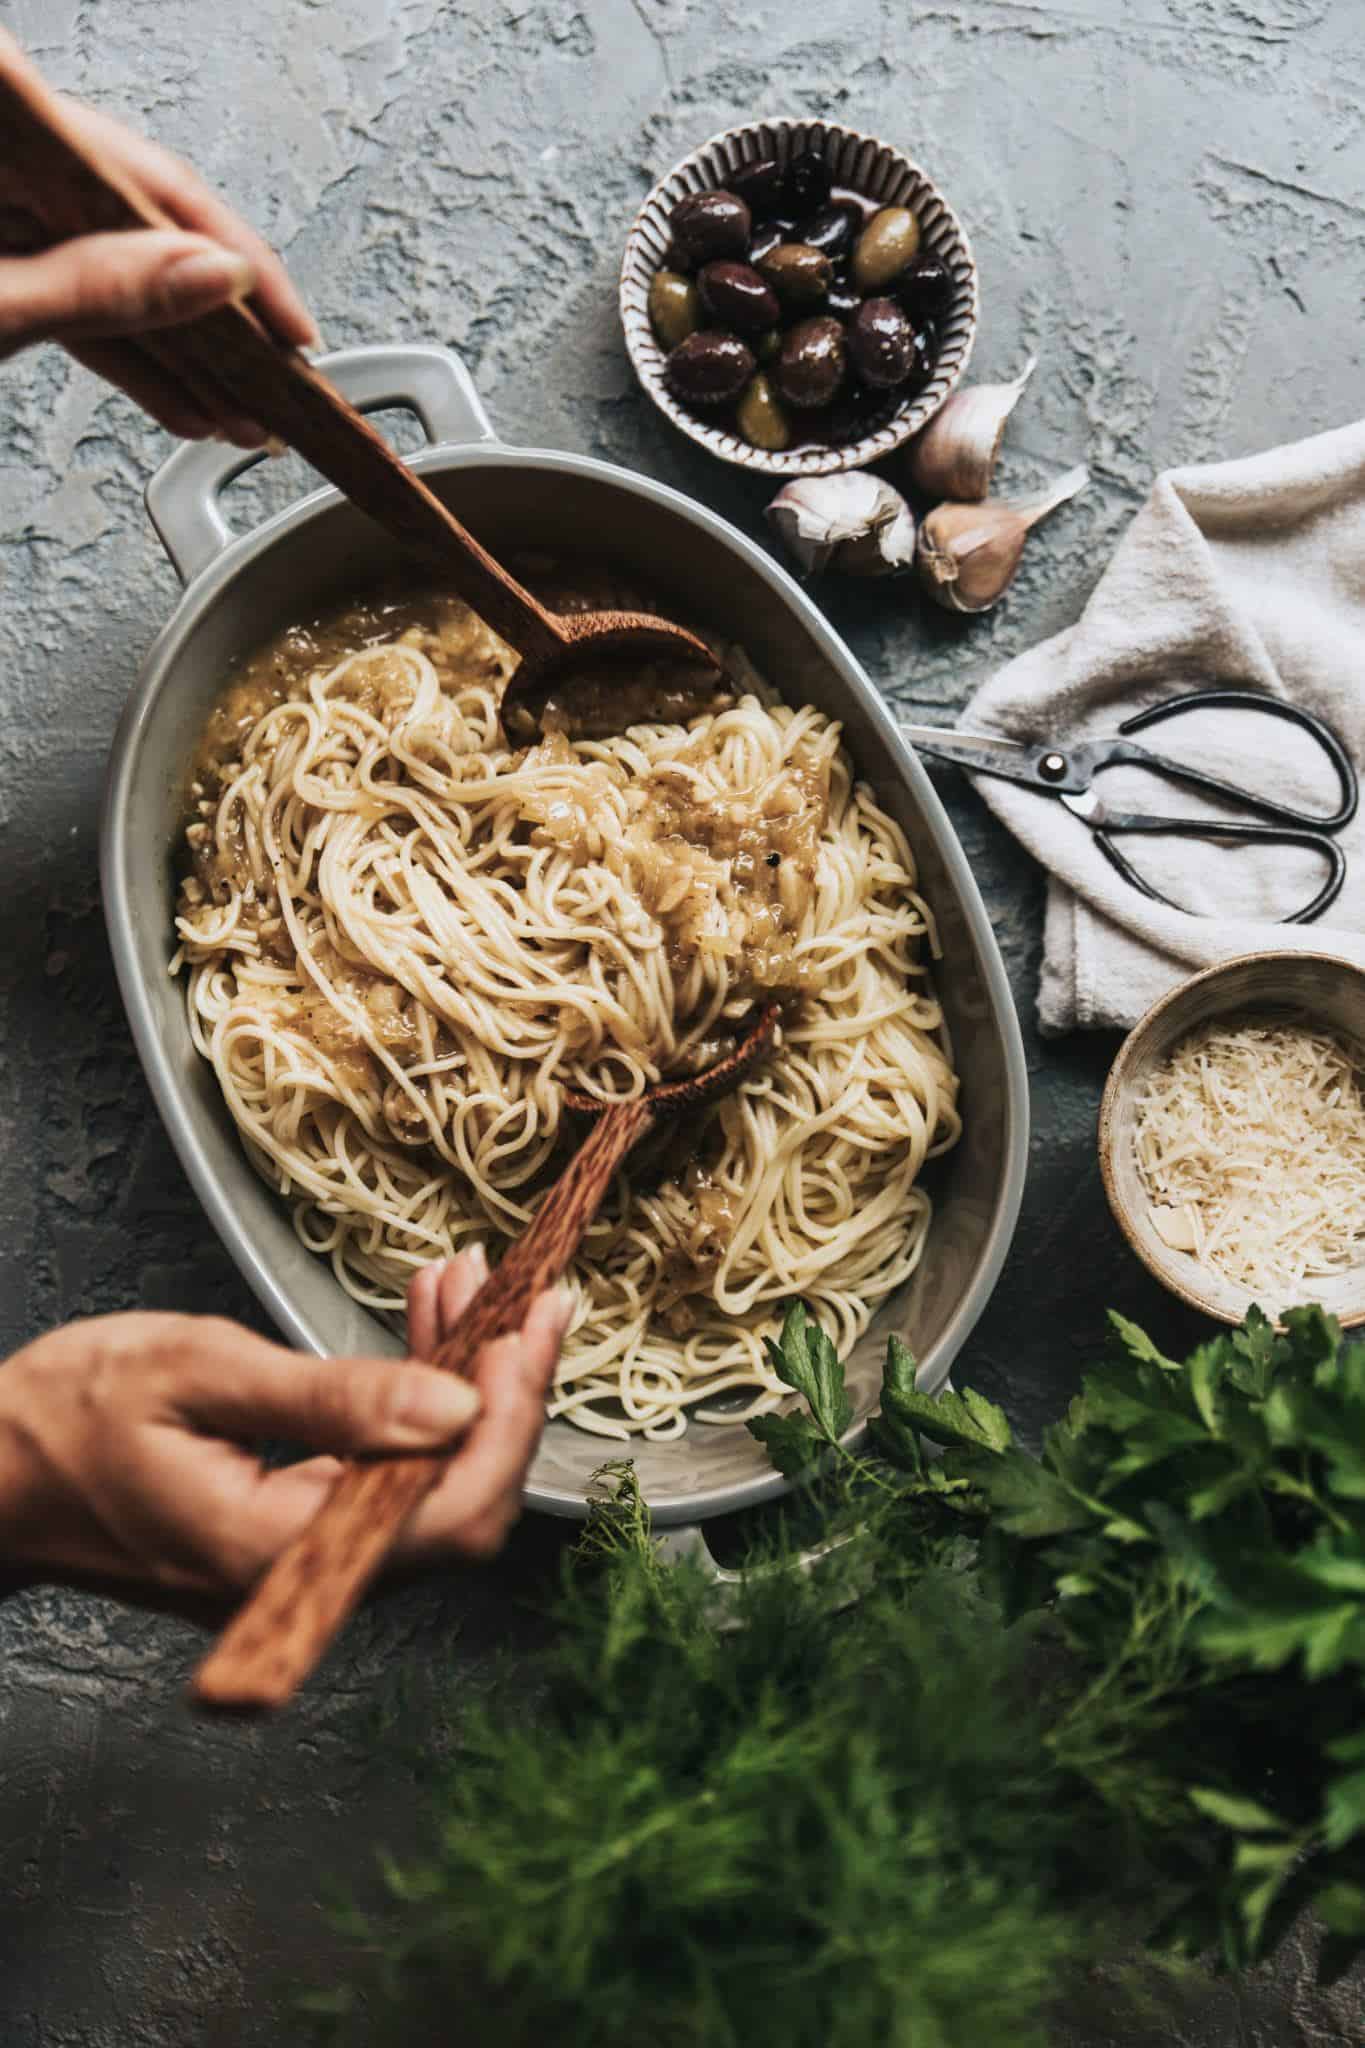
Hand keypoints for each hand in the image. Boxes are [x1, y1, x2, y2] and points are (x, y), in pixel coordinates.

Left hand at [0, 28, 316, 444]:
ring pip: (122, 275)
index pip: (157, 184)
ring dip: (185, 356)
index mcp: (11, 130)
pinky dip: (131, 355)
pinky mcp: (4, 257)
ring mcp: (10, 212)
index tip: (294, 330)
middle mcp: (16, 161)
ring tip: (240, 418)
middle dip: (219, 323)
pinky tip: (185, 402)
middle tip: (281, 388)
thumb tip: (217, 277)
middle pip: (149, 229)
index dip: (238, 261)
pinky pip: (81, 300)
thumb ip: (101, 289)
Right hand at [0, 1248, 569, 1600]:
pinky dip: (415, 1402)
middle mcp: (300, 1579)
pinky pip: (384, 1478)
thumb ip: (330, 1397)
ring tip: (467, 1288)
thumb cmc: (62, 1417)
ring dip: (464, 1387)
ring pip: (427, 1488)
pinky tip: (422, 1331)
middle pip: (458, 1505)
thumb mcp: (198, 1373)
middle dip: (505, 1395)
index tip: (533, 1325)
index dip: (510, 1416)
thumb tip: (453, 1408)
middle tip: (525, 1300)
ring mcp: (298, 1566)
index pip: (448, 1509)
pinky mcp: (292, 1537)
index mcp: (278, 1551)